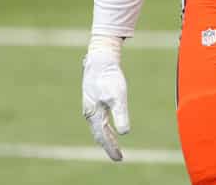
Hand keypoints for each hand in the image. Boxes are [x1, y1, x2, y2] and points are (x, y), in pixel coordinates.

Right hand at [82, 36, 129, 160]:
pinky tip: (109, 123)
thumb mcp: (118, 97)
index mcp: (94, 114)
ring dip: (106, 136)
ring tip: (114, 144)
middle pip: (99, 134)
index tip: (119, 158)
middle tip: (118, 156)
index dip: (111, 148)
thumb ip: (121, 115)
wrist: (101, 58)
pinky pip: (98, 117)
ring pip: (98, 126)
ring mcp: (91, 105)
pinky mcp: (94, 97)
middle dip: (108, 145)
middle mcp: (90, 112)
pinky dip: (104, 125)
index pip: (102, 137)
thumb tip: (125, 133)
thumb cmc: (109, 77)